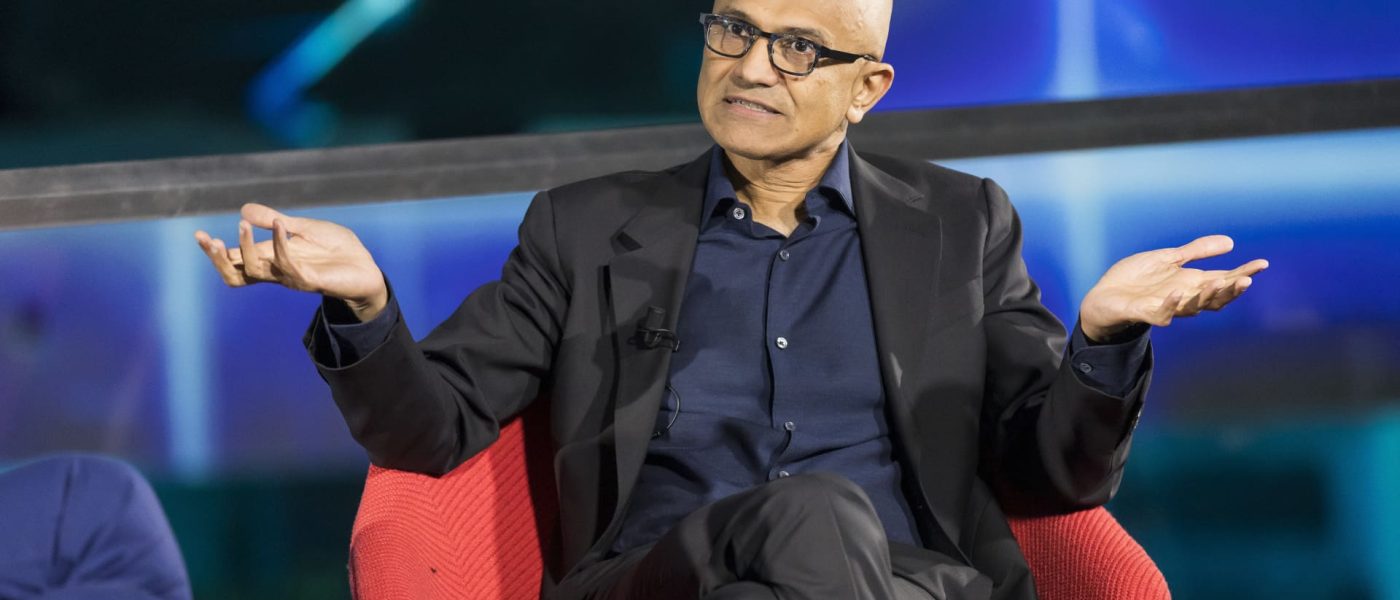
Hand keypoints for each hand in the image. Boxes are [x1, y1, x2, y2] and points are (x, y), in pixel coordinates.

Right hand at [194, 203, 388, 320]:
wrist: (366, 266)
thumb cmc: (336, 250)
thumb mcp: (302, 228)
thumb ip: (273, 220)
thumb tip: (243, 209)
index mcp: (271, 258)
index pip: (234, 261)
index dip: (214, 251)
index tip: (197, 234)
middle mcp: (276, 271)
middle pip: (236, 274)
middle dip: (218, 258)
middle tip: (207, 239)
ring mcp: (291, 277)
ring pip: (256, 271)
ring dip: (245, 246)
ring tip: (241, 224)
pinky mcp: (310, 279)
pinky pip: (287, 264)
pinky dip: (280, 243)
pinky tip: (280, 225)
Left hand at [1079, 235, 1267, 341]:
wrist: (1102, 297)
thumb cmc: (1135, 279)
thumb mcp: (1168, 259)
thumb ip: (1196, 252)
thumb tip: (1230, 242)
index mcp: (1190, 283)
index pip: (1222, 280)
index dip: (1242, 273)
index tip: (1262, 264)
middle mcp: (1182, 297)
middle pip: (1213, 298)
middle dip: (1230, 290)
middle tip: (1247, 280)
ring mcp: (1164, 307)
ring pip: (1192, 307)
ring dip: (1205, 296)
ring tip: (1219, 283)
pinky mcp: (1144, 313)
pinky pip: (1160, 313)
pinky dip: (1170, 305)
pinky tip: (1178, 293)